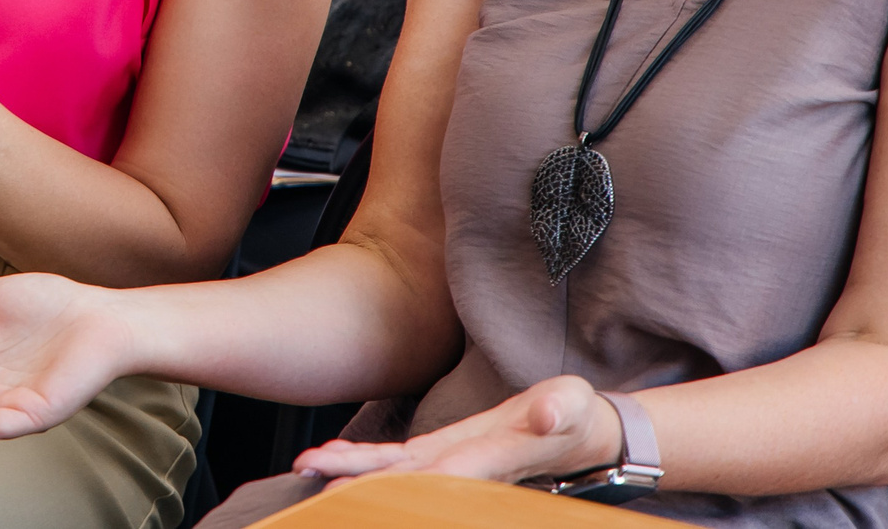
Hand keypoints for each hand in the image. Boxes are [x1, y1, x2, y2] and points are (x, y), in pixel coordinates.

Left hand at [293, 374, 623, 484]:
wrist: (579, 433)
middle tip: (318, 476)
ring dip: (352, 468)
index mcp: (492, 457)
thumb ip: (559, 412)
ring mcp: (451, 460)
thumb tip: (548, 414)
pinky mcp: (444, 451)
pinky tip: (332, 457)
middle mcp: (464, 465)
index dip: (406, 476)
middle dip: (362, 477)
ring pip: (393, 469)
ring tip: (309, 464)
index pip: (443, 470)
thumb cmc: (577, 418)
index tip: (372, 479)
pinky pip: (397, 459)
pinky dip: (365, 458)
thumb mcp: (574, 407)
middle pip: (405, 476)